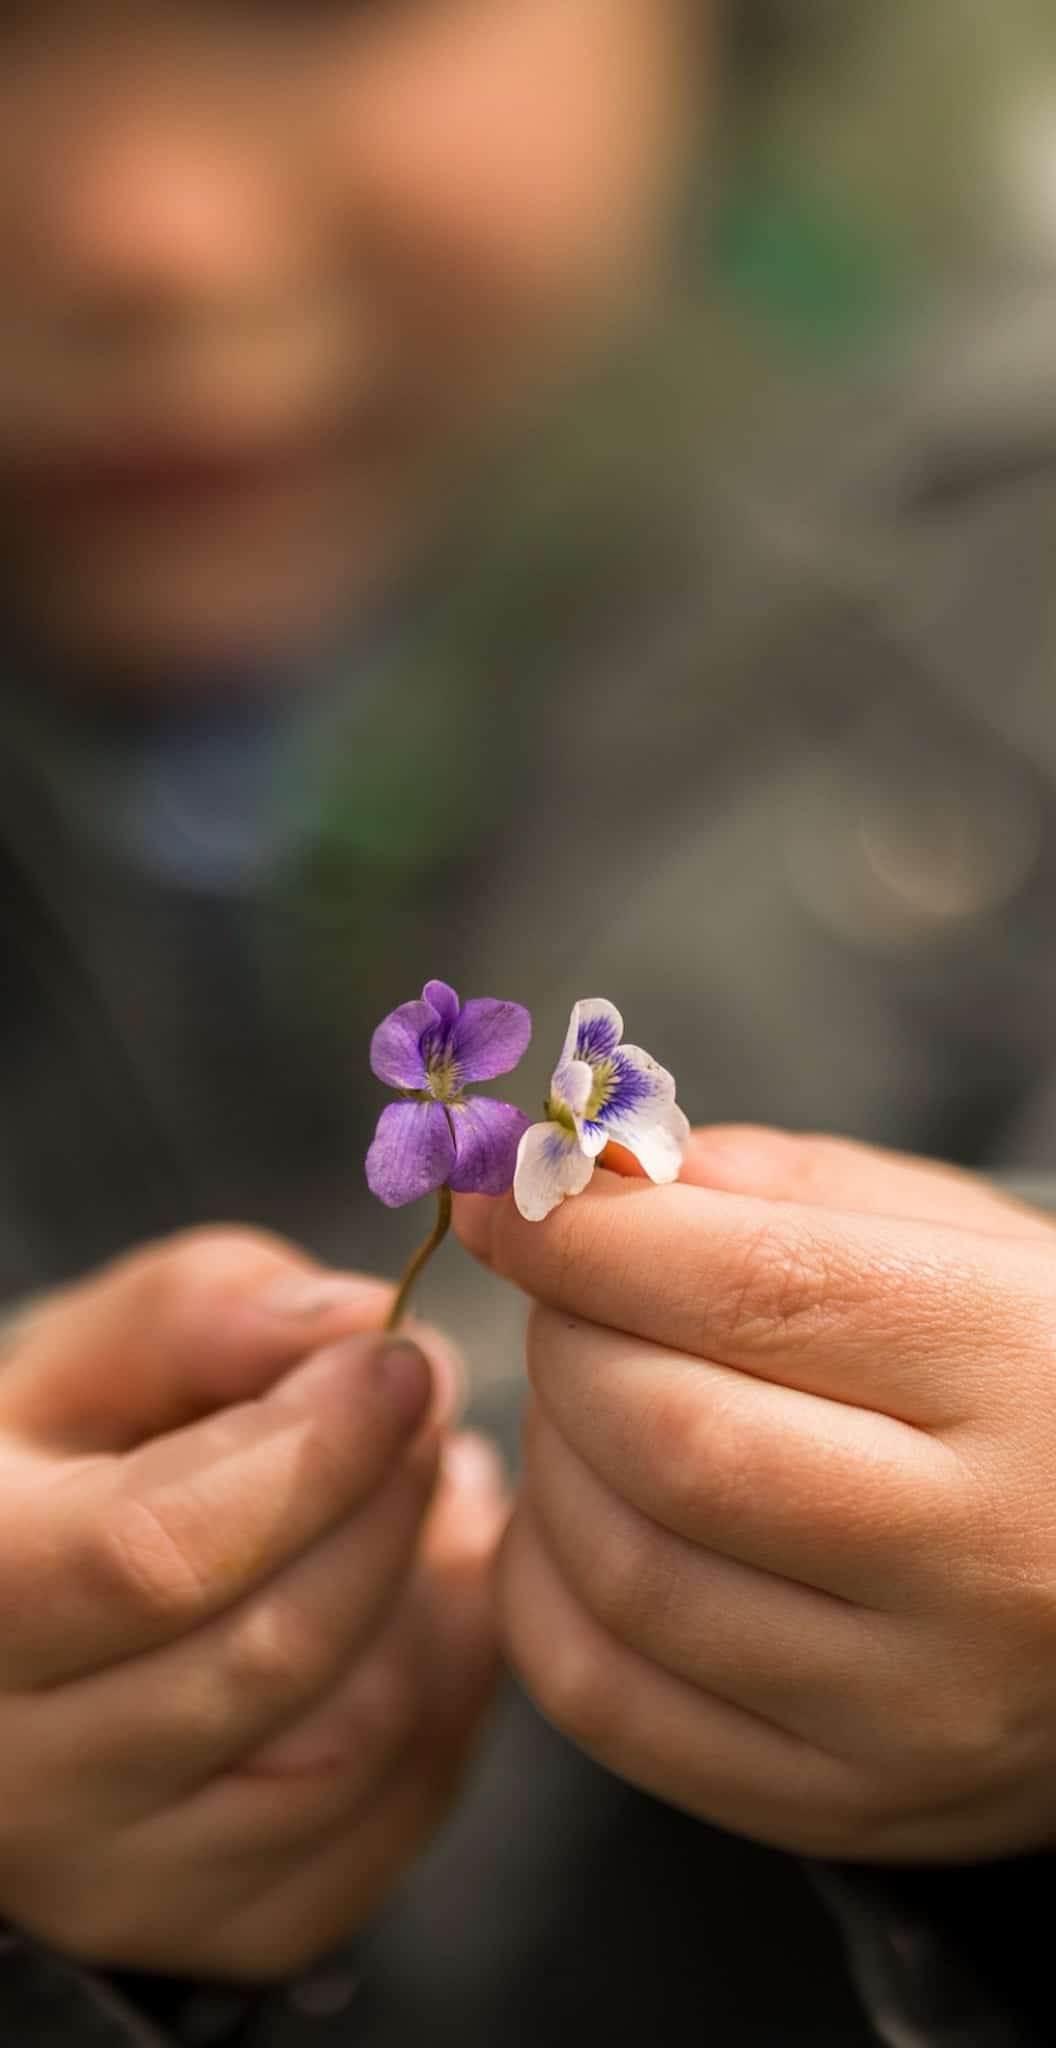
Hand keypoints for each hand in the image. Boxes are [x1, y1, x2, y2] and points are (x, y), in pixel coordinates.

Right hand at [0, 1229, 504, 1977]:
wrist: (17, 1623)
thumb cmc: (53, 1462)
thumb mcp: (90, 1352)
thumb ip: (207, 1310)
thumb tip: (353, 1325)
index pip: (156, 1556)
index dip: (314, 1450)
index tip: (396, 1363)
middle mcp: (15, 1780)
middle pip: (275, 1654)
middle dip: (389, 1505)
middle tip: (421, 1409)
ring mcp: (116, 1879)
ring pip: (355, 1746)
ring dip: (432, 1598)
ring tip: (426, 1491)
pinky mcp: (220, 1925)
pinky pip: (395, 1817)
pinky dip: (447, 1693)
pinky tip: (421, 1597)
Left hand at [457, 1129, 1055, 1862]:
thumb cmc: (1037, 1376)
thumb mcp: (955, 1242)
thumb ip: (774, 1191)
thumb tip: (579, 1181)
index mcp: (1018, 1372)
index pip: (753, 1291)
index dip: (587, 1235)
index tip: (500, 1194)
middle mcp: (979, 1557)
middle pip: (671, 1437)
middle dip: (565, 1342)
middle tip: (568, 1302)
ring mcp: (911, 1706)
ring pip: (626, 1573)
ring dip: (550, 1460)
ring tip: (587, 1406)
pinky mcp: (848, 1806)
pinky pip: (609, 1704)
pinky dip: (542, 1589)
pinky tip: (574, 1519)